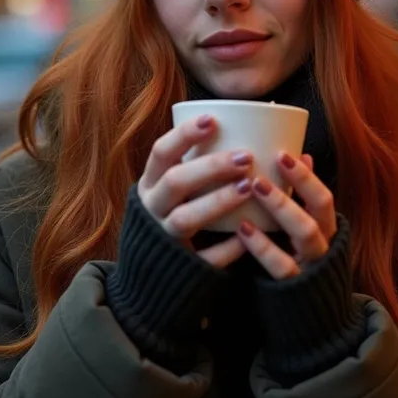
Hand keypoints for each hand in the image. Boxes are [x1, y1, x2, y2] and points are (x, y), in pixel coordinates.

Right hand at [138, 115, 252, 267]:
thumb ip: (194, 165)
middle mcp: (152, 209)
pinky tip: (247, 236)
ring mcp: (164, 238)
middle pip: (175, 182)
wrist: (150, 278)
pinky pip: (203, 258)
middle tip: (246, 156)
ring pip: (184, 218)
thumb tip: (242, 129)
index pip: (160, 152)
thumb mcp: (172, 189)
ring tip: (248, 187)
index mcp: (150, 184)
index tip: (212, 119)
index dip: (184, 135)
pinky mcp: (180, 268)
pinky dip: (226, 248)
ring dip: (217, 201)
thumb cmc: (173, 216)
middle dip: (210, 167)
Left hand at [237, 152, 336, 278]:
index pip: (323, 197)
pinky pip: (282, 265)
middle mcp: (324, 246)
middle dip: (299, 182)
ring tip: (254, 186)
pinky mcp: (293, 288)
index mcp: (326, 231)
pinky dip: (263, 245)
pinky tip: (243, 229)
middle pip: (320, 208)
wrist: (307, 324)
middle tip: (273, 161)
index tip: (285, 153)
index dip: (306, 175)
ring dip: (281, 206)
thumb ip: (302, 202)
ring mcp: (312, 266)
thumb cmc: (296, 267)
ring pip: (305, 232)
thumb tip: (301, 155)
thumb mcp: (302, 233)